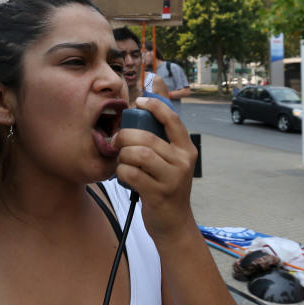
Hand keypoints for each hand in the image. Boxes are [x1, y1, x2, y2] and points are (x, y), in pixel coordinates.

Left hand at [113, 96, 197, 241]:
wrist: (173, 223)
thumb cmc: (166, 182)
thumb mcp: (171, 155)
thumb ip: (163, 123)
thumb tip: (156, 82)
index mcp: (187, 148)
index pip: (172, 118)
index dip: (154, 105)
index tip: (137, 102)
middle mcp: (183, 161)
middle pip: (146, 138)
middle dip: (125, 136)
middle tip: (117, 140)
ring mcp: (172, 178)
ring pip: (138, 155)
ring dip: (123, 155)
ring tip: (122, 159)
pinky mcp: (158, 194)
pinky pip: (131, 174)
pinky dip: (121, 172)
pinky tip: (123, 174)